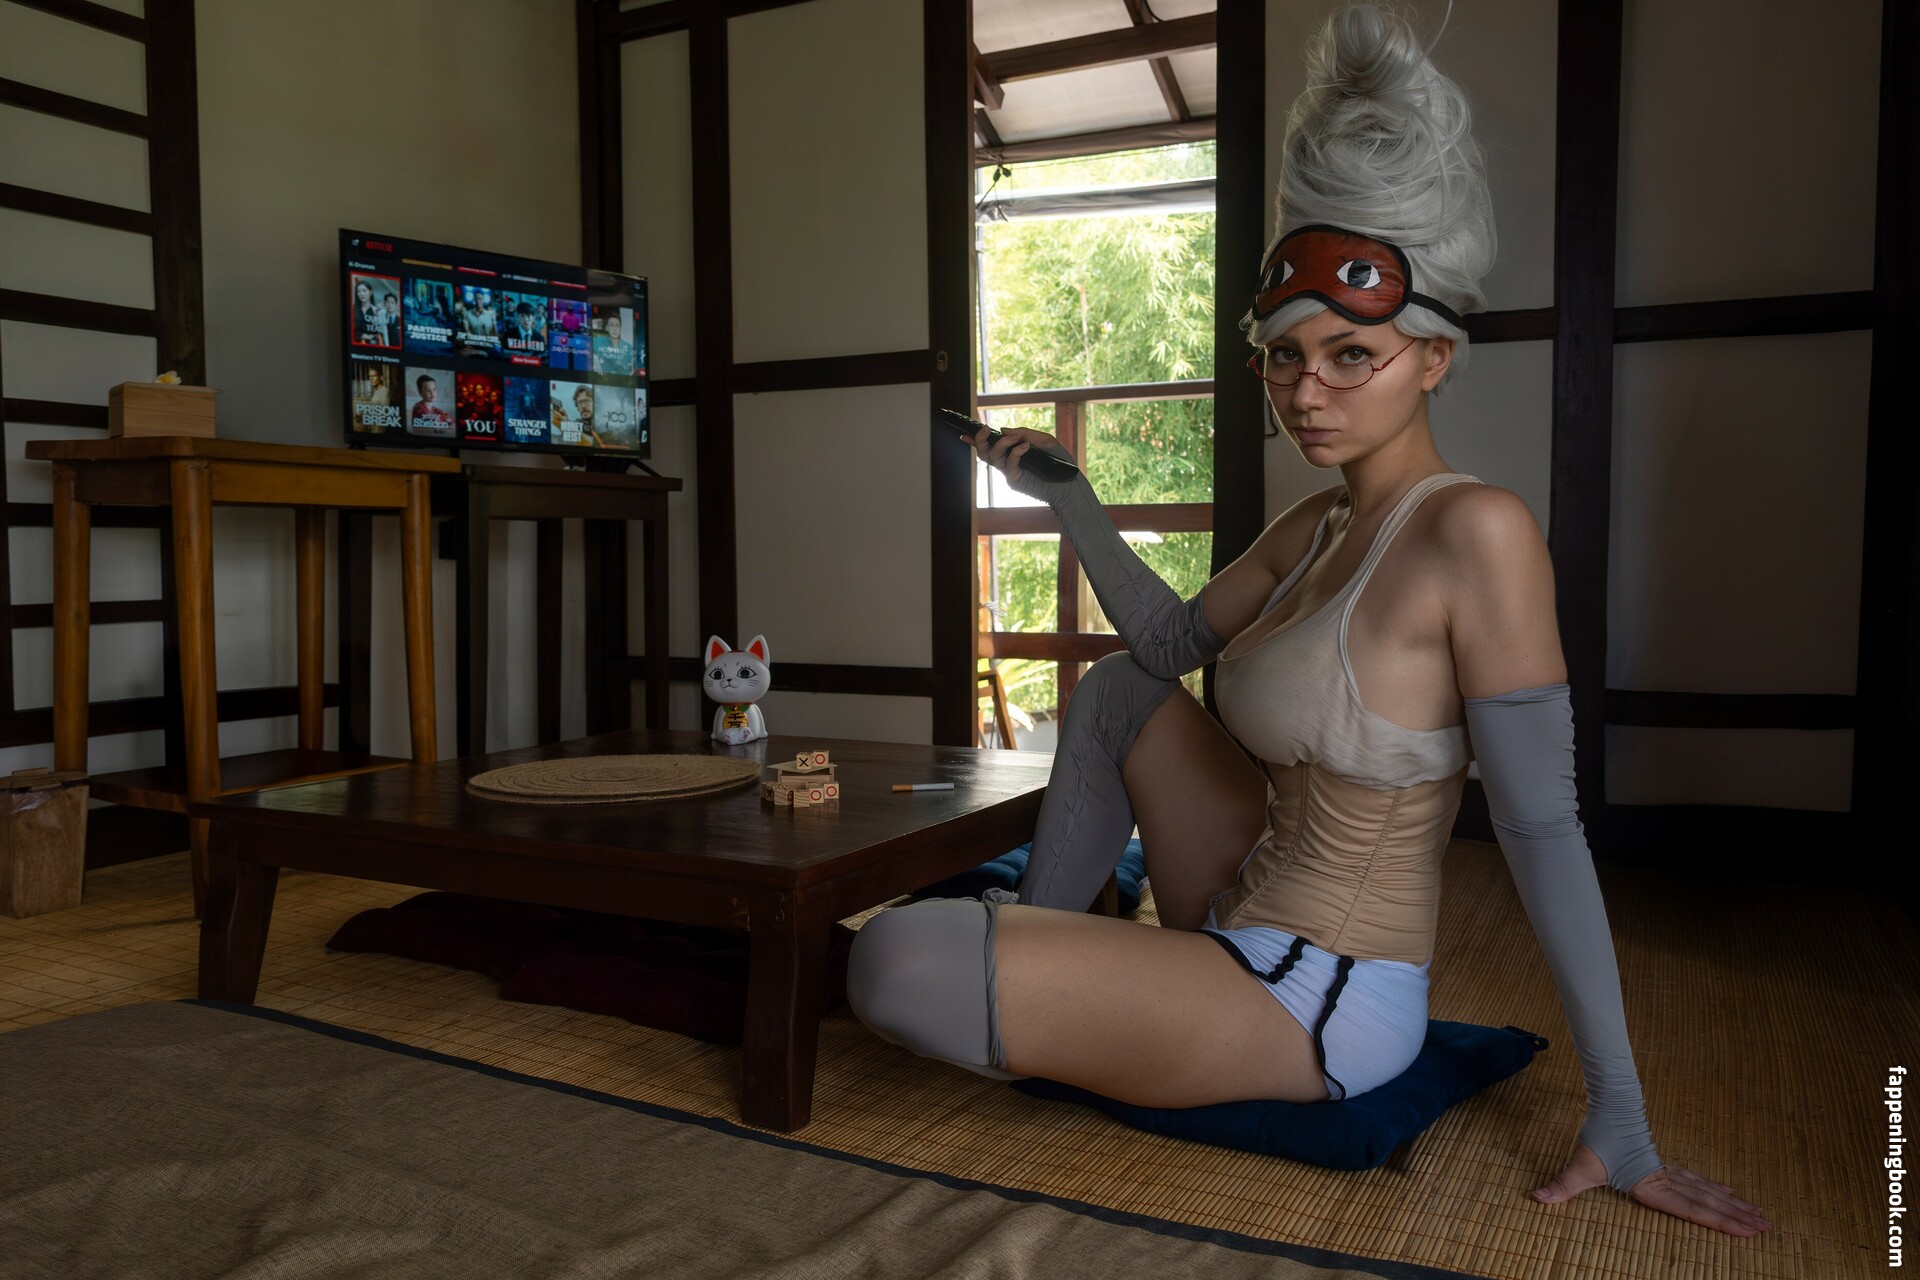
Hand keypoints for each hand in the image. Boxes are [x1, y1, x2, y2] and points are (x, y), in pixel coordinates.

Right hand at [969, 425, 1075, 499]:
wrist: (1068, 480)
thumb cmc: (1057, 459)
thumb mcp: (1043, 440)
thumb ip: (1024, 433)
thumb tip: (1003, 430)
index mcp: (1012, 451)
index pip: (990, 445)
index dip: (975, 440)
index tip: (964, 432)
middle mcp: (1007, 462)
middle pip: (984, 453)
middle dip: (980, 440)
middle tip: (985, 429)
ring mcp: (1010, 472)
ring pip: (993, 457)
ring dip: (1002, 444)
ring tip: (1016, 438)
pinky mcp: (1014, 481)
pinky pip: (1009, 464)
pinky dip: (1015, 453)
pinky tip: (1025, 447)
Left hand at [1531, 1140, 1771, 1236]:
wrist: (1610, 1105)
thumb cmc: (1597, 1137)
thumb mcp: (1579, 1166)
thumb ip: (1561, 1185)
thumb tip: (1536, 1198)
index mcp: (1652, 1187)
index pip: (1692, 1209)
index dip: (1721, 1222)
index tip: (1748, 1230)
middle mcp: (1665, 1180)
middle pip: (1707, 1201)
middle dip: (1736, 1216)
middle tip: (1766, 1226)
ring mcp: (1667, 1170)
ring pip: (1705, 1190)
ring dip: (1730, 1203)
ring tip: (1756, 1214)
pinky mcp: (1663, 1164)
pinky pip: (1695, 1180)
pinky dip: (1713, 1189)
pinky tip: (1725, 1191)